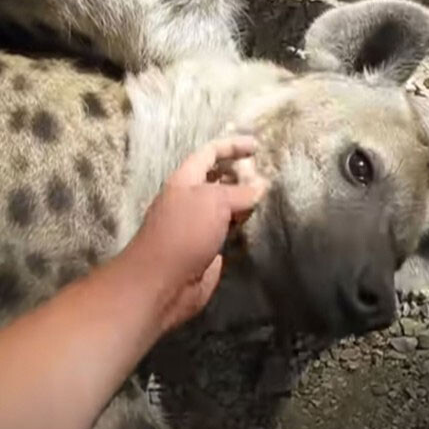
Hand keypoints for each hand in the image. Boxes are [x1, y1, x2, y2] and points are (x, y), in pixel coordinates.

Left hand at [123, 135, 267, 331]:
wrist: (163, 282)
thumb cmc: (185, 233)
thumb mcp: (214, 202)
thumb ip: (240, 192)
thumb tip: (261, 186)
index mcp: (186, 181)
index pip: (210, 153)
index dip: (233, 146)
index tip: (258, 147)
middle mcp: (191, 200)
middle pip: (218, 179)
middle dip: (240, 174)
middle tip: (265, 179)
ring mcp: (199, 225)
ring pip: (225, 206)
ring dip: (244, 202)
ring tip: (265, 200)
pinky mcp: (207, 248)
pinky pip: (229, 230)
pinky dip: (243, 225)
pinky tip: (257, 225)